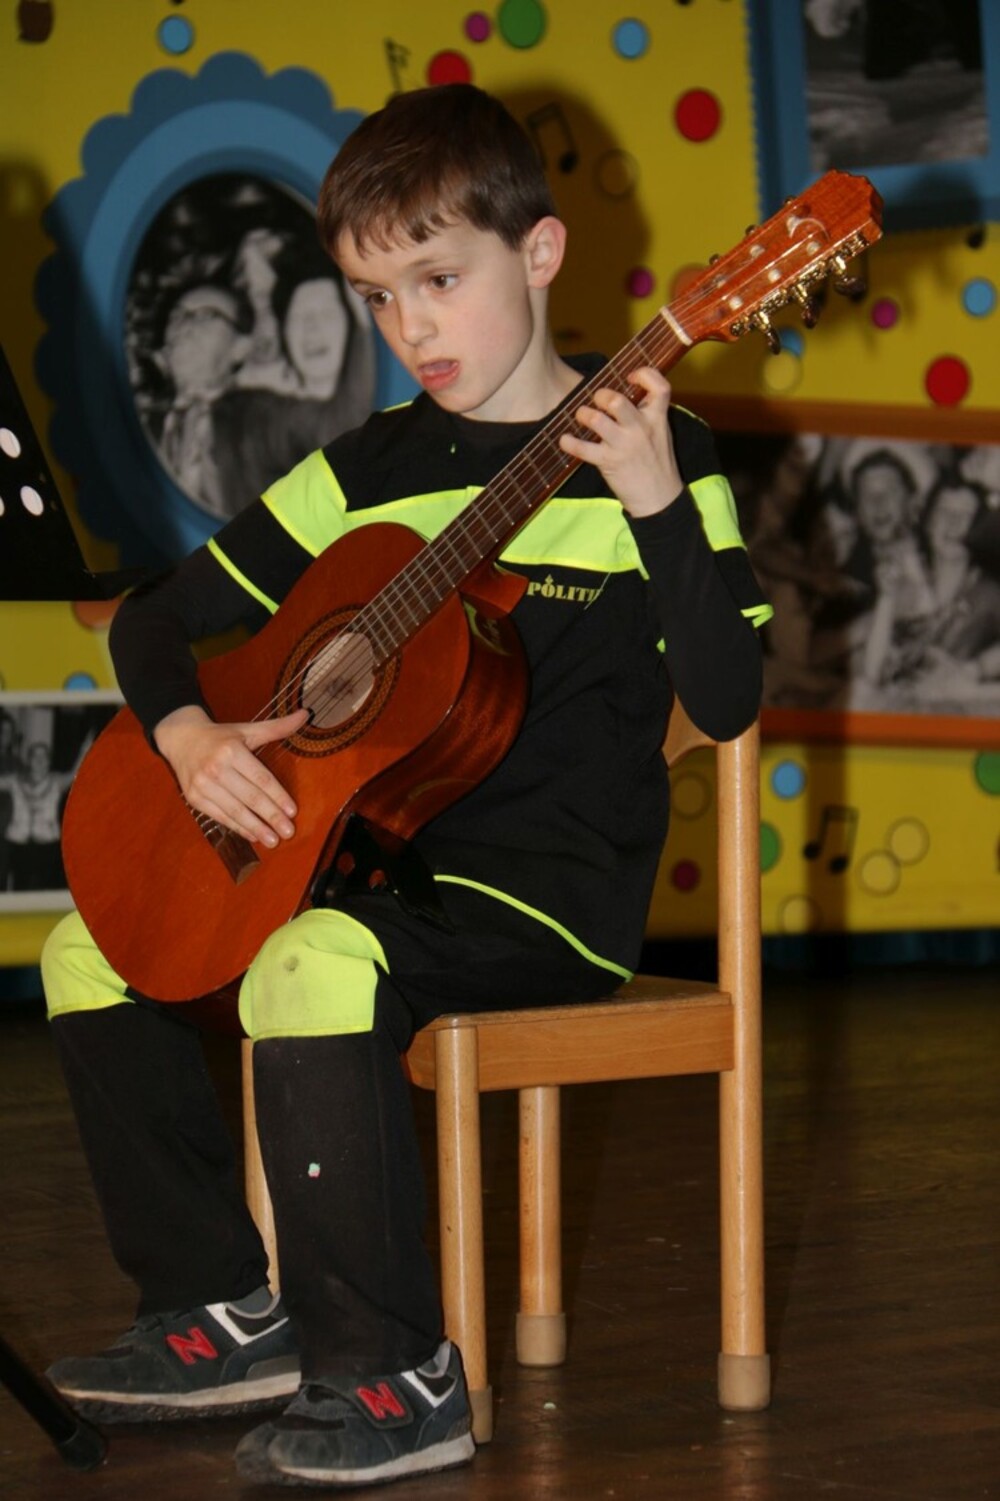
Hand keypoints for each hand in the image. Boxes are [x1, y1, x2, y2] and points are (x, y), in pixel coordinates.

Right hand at [153, 704, 309, 847]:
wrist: (181, 739)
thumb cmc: (221, 737)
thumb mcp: (248, 729)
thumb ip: (277, 727)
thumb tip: (305, 714)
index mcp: (232, 750)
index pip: (260, 778)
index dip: (278, 796)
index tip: (292, 812)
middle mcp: (216, 768)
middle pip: (250, 797)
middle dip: (271, 817)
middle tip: (288, 832)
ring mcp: (203, 785)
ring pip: (235, 811)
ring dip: (256, 828)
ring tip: (273, 840)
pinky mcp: (194, 798)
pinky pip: (220, 816)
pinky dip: (238, 828)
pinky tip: (253, 835)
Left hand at [558, 366, 683, 516]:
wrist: (659, 499)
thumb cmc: (657, 463)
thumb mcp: (660, 433)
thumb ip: (647, 414)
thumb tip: (623, 394)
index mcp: (657, 418)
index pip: (659, 386)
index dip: (644, 374)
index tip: (630, 376)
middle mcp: (641, 429)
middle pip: (617, 401)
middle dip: (601, 395)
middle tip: (597, 400)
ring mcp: (624, 446)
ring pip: (596, 420)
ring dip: (583, 414)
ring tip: (581, 416)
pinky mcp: (609, 462)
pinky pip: (582, 449)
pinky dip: (569, 443)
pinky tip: (564, 440)